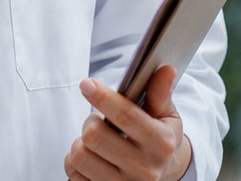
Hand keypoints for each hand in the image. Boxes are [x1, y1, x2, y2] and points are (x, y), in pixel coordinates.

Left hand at [64, 66, 192, 180]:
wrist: (166, 176)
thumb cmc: (161, 141)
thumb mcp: (166, 117)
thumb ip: (160, 93)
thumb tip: (165, 70)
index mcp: (161, 143)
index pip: (125, 116)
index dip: (102, 96)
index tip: (87, 84)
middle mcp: (144, 169)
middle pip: (93, 135)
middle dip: (90, 122)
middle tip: (98, 122)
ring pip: (79, 155)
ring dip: (79, 144)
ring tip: (94, 143)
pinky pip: (73, 176)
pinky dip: (75, 165)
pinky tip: (91, 160)